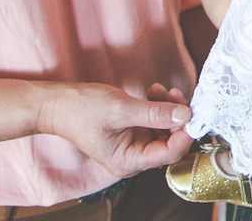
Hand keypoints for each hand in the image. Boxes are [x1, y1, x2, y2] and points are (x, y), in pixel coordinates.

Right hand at [39, 82, 193, 176]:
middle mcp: (133, 158)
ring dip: (168, 109)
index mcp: (128, 162)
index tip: (194, 112)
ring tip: (161, 89)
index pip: (169, 153)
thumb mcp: (121, 109)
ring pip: (164, 130)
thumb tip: (184, 114)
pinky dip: (158, 107)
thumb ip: (154, 113)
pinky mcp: (132, 132)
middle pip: (170, 142)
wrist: (57, 104)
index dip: (184, 134)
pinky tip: (154, 91)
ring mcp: (133, 145)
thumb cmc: (82, 109)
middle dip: (177, 118)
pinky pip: (154, 122)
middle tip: (177, 93)